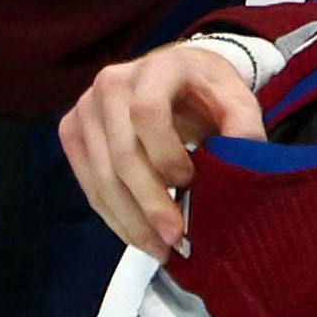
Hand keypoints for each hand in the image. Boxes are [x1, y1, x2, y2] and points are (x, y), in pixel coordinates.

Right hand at [61, 40, 263, 259]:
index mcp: (156, 67)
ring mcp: (85, 108)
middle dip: (149, 203)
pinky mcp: (72, 132)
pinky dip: (115, 216)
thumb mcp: (235, 96)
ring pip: (102, 177)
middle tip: (175, 238)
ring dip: (131, 220)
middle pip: (122, 154)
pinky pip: (90, 185)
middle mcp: (111, 83)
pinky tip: (139, 237)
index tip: (190, 182)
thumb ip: (244, 122)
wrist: (177, 77)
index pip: (147, 113)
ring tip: (160, 249)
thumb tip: (245, 153)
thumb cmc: (207, 90)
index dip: (166, 153)